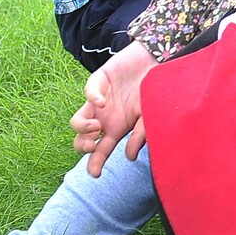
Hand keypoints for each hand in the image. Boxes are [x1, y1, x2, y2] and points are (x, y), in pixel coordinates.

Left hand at [71, 41, 154, 175]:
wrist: (159, 60)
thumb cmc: (156, 90)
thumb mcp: (151, 116)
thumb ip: (140, 135)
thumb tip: (130, 156)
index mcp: (117, 128)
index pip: (101, 151)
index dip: (95, 164)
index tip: (95, 174)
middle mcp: (105, 118)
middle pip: (82, 140)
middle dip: (83, 147)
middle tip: (94, 145)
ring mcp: (99, 102)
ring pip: (76, 122)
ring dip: (83, 129)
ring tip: (97, 127)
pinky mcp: (98, 81)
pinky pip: (88, 94)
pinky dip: (92, 100)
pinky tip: (102, 103)